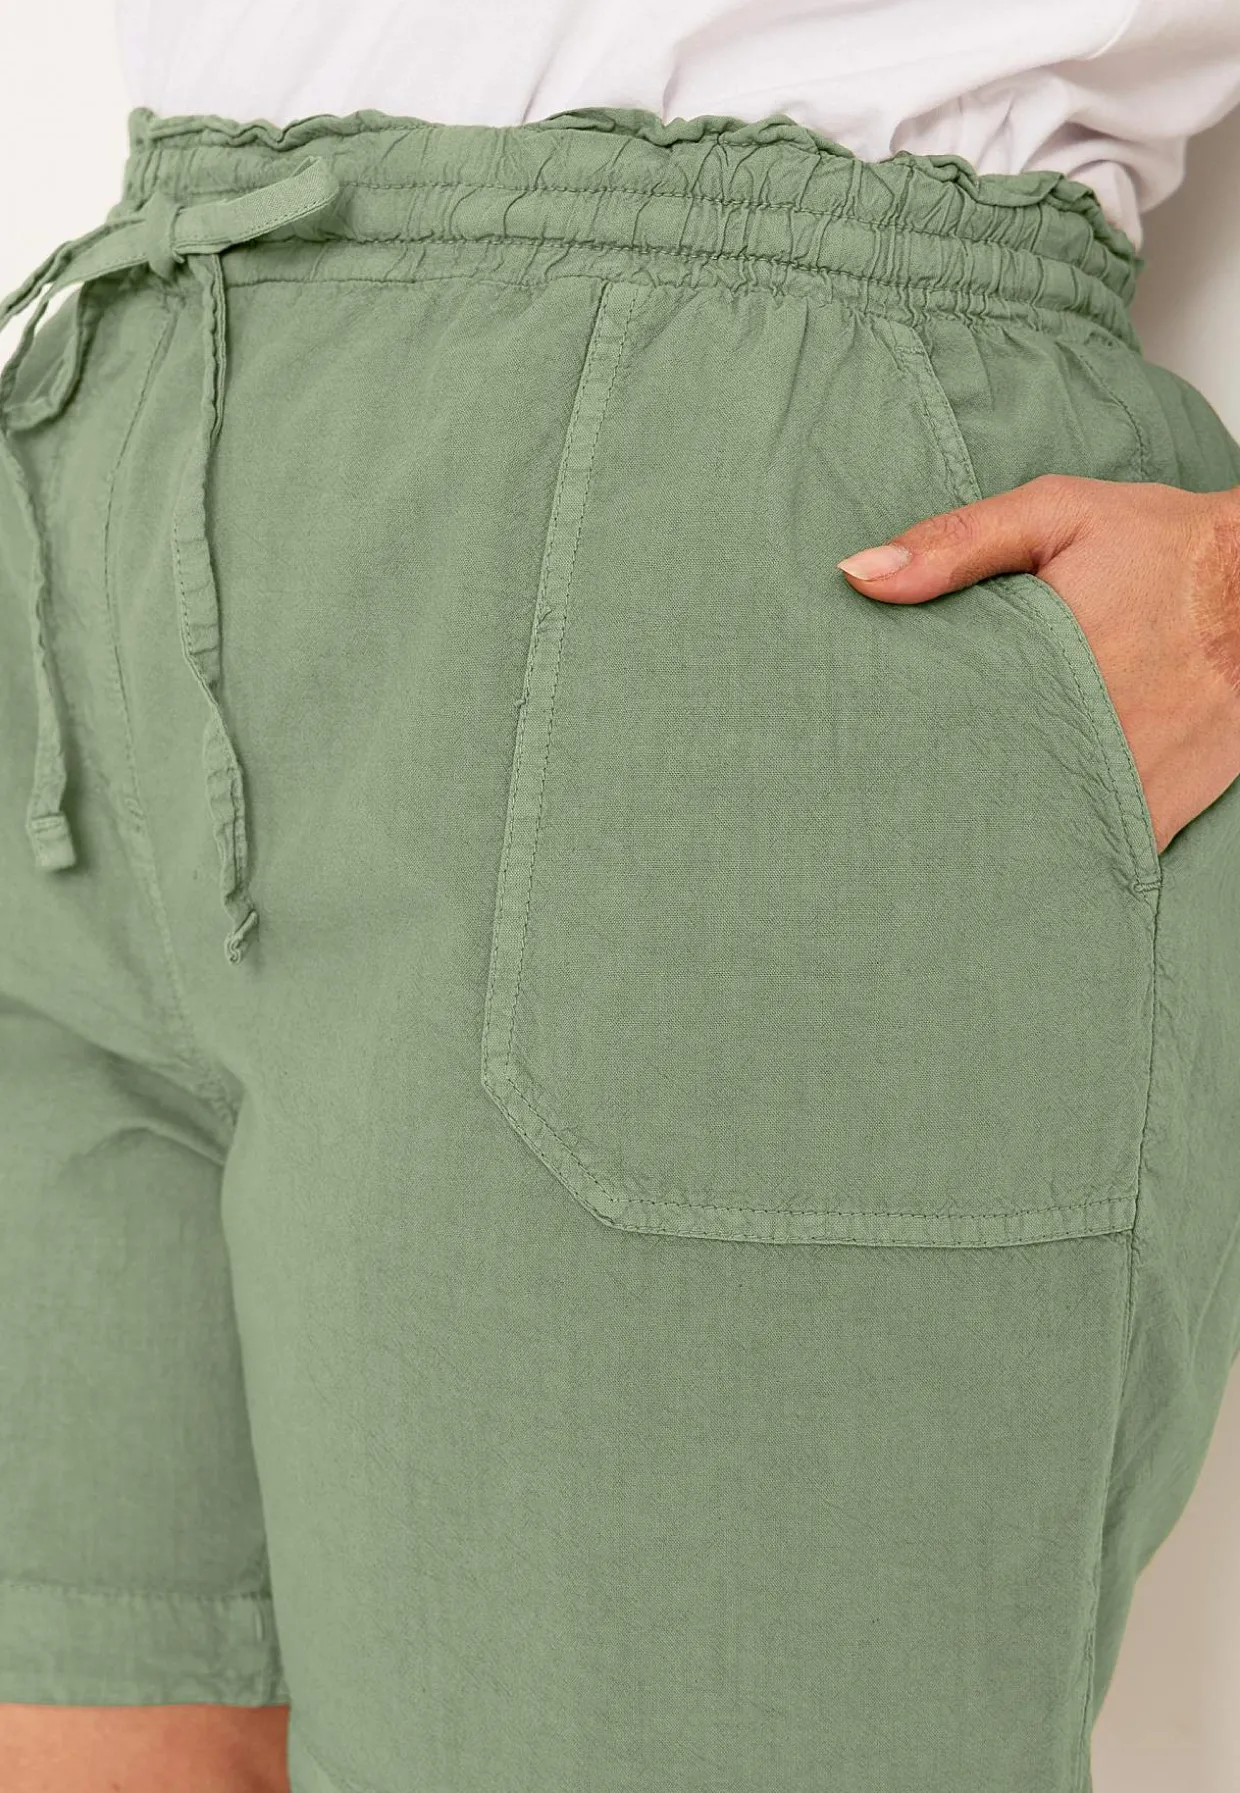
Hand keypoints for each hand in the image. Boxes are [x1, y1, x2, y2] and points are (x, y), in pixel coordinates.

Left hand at [837, 474, 1239, 852]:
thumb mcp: (1057, 517)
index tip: (857, 769)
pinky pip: (1096, 849)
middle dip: (935, 810)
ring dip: (995, 840)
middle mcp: (1083, 737)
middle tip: (888, 821)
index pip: (938, 736)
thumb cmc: (1162, 548)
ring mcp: (1124, 783)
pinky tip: (1024, 855)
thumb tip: (858, 573)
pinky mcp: (1160, 810)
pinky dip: (1061, 854)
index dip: (895, 756)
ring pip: (1035, 836)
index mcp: (1041, 670)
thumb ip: (957, 543)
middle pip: (979, 798)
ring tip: (947, 847)